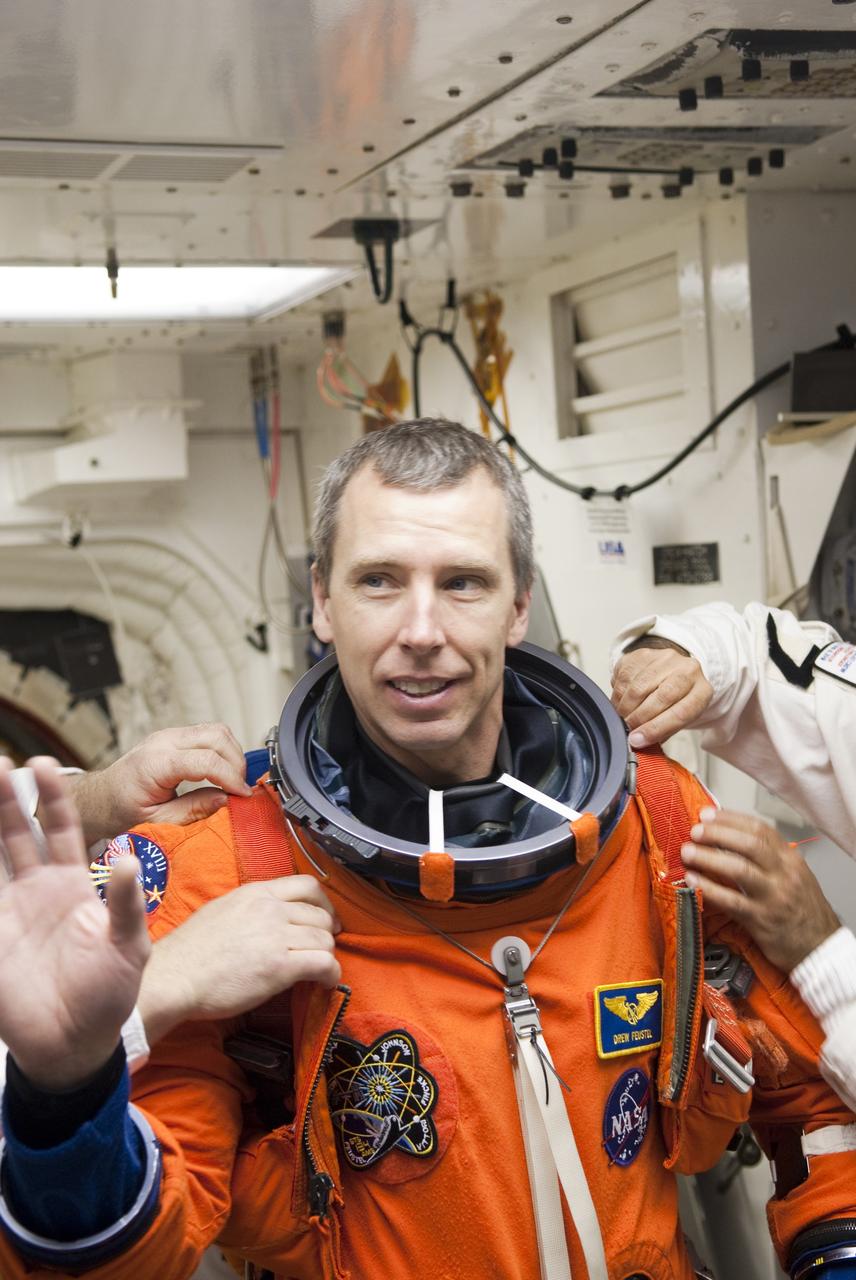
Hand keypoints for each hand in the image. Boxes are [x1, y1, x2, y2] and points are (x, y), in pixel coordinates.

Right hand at [0, 757, 150, 1089]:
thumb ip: (125, 904)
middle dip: (10, 798)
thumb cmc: (109, 994)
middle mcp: (38, 889)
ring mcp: (10, 911)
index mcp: (74, 884)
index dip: (56, 798)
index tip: (46, 767)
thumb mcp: (128, 947)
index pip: (64, 829)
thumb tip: (126, 859)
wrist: (75, 1044)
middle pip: (20, 833)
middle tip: (2, 764)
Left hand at [68, 722, 252, 843]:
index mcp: (155, 764)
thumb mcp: (157, 822)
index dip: (231, 778)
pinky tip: (222, 772)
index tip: (243, 796)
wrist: (101, 798)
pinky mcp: (174, 736)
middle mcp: (163, 742)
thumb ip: (193, 811)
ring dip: (232, 754)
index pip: (206, 761)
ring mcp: (169, 735)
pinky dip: (222, 750)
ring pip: (216, 730)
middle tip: (240, 789)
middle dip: (236, 763)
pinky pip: (208, 733)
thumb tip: (226, 800)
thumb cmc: (122, 811)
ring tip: (233, 781)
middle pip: (216, 736)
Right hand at [137, 876, 341, 1043]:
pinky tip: (325, 983)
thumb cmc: (190, 952)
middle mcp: (270, 908)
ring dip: (325, 955)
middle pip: (320, 914)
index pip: (308, 885)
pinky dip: (331, 974)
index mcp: (256, 892)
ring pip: (325, 939)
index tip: (324, 919)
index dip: (323, 904)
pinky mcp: (280, 965)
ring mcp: (276, 935)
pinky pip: (323, 963)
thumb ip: (252, 908)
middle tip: (320, 949)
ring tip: (318, 970)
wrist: (174, 977)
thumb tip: (273, 917)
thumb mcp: (222, 910)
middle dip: (325, 933)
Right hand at [611, 640, 712, 746]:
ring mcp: (665, 658)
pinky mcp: (644, 654)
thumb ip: (663, 731)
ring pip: (638, 687)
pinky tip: (621, 701)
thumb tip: (639, 742)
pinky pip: (624, 677)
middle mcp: (687, 670)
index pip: (681, 713)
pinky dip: (618, 695)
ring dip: (625, 707)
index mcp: (702, 691)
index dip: (655, 729)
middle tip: (627, 729)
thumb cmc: (677, 700)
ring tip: (622, 717)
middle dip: (639, 718)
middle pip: (661, 697)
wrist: (673, 671)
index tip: (637, 740)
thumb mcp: (678, 718)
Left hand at [681, 808, 839, 972]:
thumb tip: (728, 837)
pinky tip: (693, 881)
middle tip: (695, 831)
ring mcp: (774, 897)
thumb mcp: (794, 875)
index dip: (730, 819)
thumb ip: (768, 857)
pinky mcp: (762, 920)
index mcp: (790, 859)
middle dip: (718, 834)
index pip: (760, 829)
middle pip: (749, 844)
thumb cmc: (802, 909)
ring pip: (739, 869)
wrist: (820, 946)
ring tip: (688, 852)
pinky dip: (709, 889)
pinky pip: (732, 901)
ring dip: (709, 858)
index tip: (707, 814)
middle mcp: (784, 874)